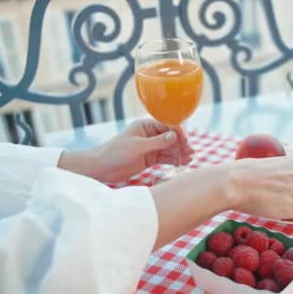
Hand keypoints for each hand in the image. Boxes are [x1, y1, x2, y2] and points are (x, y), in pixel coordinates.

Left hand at [59, 119, 193, 182]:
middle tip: (190, 151)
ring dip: (180, 153)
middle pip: (171, 138)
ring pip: (170, 149)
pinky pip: (166, 158)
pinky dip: (174, 160)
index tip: (185, 141)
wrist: (102, 168)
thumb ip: (157, 142)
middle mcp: (150, 135)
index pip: (166, 125)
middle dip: (181, 144)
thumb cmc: (115, 152)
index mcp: (145, 126)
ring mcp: (151, 147)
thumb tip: (174, 136)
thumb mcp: (137, 146)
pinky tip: (183, 162)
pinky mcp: (150, 159)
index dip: (178, 132)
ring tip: (189, 158)